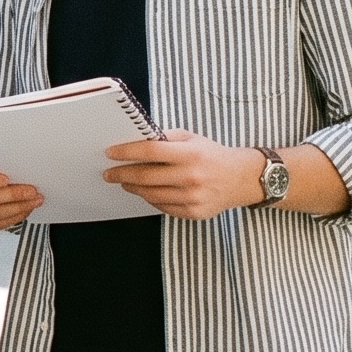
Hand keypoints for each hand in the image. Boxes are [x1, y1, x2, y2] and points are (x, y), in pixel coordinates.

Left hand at [103, 130, 267, 220]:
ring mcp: (192, 197)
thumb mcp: (192, 138)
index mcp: (190, 154)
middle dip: (122, 174)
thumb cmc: (213, 155)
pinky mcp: (193, 212)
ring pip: (150, 194)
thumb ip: (165, 138)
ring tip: (125, 182)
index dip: (126, 152)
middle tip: (109, 173)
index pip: (150, 152)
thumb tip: (136, 141)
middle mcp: (191, 177)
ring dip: (133, 188)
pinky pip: (162, 206)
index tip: (111, 153)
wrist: (242, 179)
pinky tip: (145, 191)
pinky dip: (150, 198)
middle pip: (145, 177)